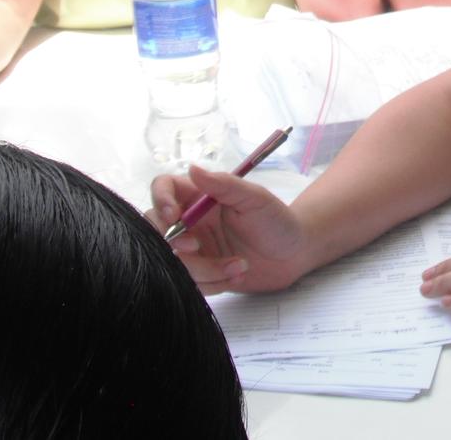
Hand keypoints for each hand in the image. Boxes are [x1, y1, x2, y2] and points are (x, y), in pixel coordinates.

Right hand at [148, 164, 308, 294]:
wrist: (294, 256)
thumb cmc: (277, 220)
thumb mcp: (255, 198)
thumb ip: (225, 185)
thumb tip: (193, 168)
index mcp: (199, 195)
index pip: (163, 188)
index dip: (161, 200)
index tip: (174, 216)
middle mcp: (190, 220)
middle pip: (156, 229)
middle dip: (174, 244)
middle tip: (198, 247)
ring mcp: (193, 248)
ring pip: (172, 261)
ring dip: (203, 269)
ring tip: (239, 265)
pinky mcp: (199, 273)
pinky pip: (188, 282)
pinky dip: (212, 283)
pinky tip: (237, 275)